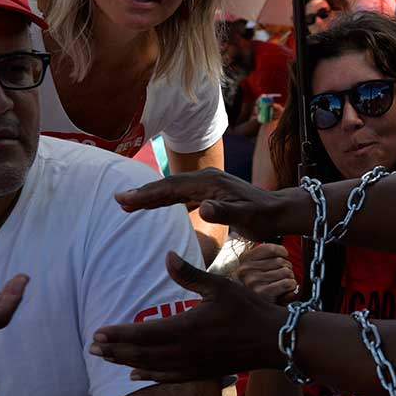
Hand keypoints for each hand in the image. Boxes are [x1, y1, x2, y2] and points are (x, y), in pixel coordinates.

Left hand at [90, 252, 287, 381]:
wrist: (272, 341)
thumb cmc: (248, 310)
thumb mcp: (221, 286)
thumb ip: (190, 275)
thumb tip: (167, 256)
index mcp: (186, 328)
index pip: (143, 333)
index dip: (119, 334)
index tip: (98, 333)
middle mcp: (184, 351)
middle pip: (141, 353)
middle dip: (115, 349)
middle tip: (92, 347)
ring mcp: (192, 365)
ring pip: (150, 367)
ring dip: (126, 362)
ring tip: (106, 357)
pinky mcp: (201, 372)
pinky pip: (168, 377)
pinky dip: (149, 376)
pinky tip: (135, 375)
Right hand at [115, 168, 278, 241]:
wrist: (278, 211)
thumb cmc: (262, 216)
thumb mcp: (245, 216)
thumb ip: (224, 212)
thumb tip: (203, 208)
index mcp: (210, 182)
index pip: (172, 187)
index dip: (148, 193)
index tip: (126, 199)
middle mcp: (206, 179)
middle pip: (168, 185)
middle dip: (143, 192)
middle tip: (117, 200)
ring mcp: (208, 184)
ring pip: (173, 189)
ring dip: (151, 196)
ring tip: (127, 203)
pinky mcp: (210, 192)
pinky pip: (181, 195)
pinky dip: (165, 199)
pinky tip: (154, 206)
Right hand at [236, 243, 297, 304]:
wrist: (252, 314)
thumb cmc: (259, 290)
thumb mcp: (258, 269)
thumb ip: (267, 257)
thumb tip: (284, 252)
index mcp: (244, 260)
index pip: (270, 248)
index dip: (282, 253)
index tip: (284, 257)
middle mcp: (245, 270)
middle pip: (281, 261)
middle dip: (287, 269)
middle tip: (281, 280)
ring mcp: (252, 281)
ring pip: (286, 271)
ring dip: (289, 279)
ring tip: (281, 287)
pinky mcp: (262, 293)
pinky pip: (287, 283)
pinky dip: (291, 288)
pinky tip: (284, 293)